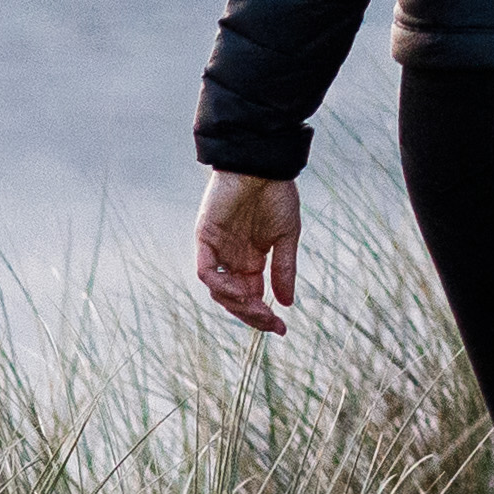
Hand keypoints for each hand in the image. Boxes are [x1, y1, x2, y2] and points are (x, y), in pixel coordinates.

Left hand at [195, 169, 302, 335]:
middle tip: (271, 323)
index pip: (252, 296)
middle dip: (252, 315)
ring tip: (258, 307)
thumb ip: (284, 269)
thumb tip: (287, 303)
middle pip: (234, 299)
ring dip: (237, 303)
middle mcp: (231, 258)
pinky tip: (239, 291)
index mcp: (251, 259)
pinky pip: (207, 271)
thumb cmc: (277, 195)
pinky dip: (220, 285)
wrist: (263, 165)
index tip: (282, 328)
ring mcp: (217, 249)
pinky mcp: (205, 238)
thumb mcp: (287, 237)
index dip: (264, 315)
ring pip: (218, 290)